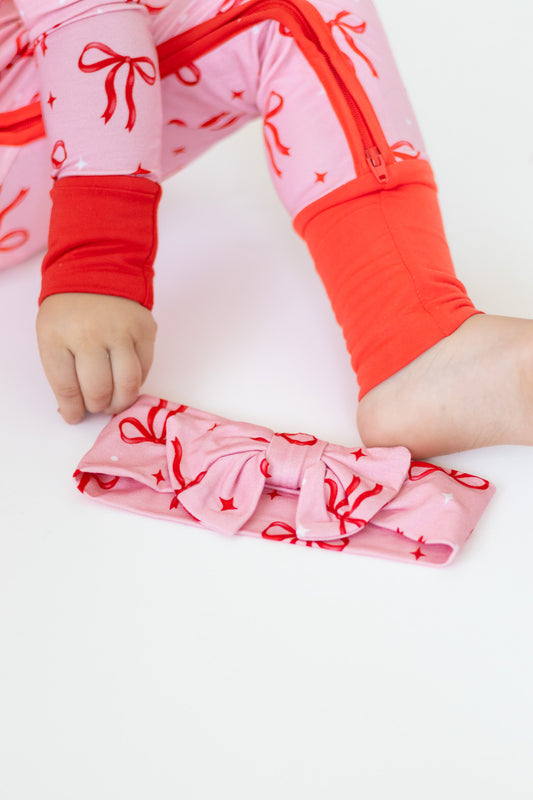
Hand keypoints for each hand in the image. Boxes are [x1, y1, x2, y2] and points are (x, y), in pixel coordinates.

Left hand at [36, 292, 156, 423]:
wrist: (97, 268)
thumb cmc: (70, 310)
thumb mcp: (51, 335)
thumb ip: (61, 371)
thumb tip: (74, 409)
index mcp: (58, 336)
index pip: (66, 387)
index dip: (72, 409)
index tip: (75, 416)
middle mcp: (90, 333)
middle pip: (99, 389)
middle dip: (97, 406)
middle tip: (97, 405)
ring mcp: (121, 330)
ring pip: (128, 383)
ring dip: (121, 401)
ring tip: (114, 401)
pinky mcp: (145, 330)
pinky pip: (145, 368)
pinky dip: (137, 381)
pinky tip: (127, 380)